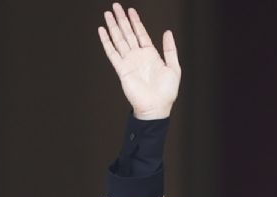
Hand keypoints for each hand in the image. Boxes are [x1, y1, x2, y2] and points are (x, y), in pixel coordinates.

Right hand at [98, 3, 180, 119]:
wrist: (156, 107)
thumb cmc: (166, 92)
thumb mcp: (174, 68)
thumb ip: (170, 49)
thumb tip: (168, 32)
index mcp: (151, 55)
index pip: (141, 33)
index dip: (136, 21)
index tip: (131, 10)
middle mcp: (138, 56)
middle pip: (128, 33)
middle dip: (122, 19)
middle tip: (115, 6)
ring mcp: (129, 61)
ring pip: (119, 39)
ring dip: (113, 26)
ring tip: (108, 14)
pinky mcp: (121, 69)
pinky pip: (112, 52)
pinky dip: (106, 41)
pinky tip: (102, 31)